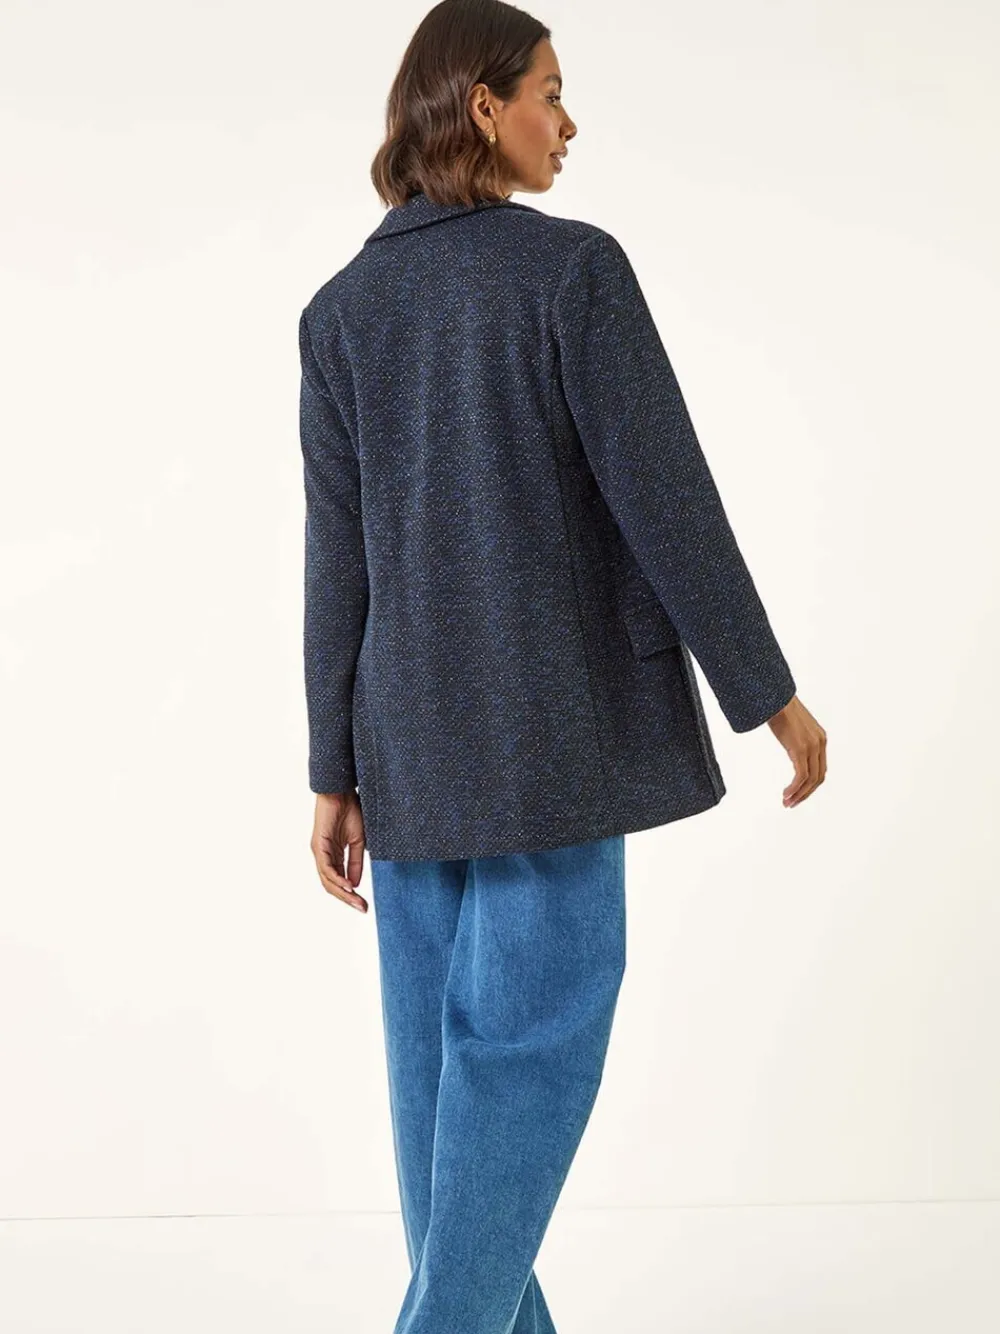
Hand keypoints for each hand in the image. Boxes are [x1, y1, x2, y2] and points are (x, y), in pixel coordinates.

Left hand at [310, 791, 367, 912]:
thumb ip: (355, 862)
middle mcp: (324, 856)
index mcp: (333, 856)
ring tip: (356, 901)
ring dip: (343, 892)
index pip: (340, 881)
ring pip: (328, 880)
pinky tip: (348, 885)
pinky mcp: (318, 845)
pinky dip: (337, 878)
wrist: (342, 791)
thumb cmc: (351, 811)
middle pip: (332, 885)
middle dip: (347, 899)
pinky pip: (326, 867)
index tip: (364, 906)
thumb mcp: (358, 841)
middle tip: (362, 909)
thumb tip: (356, 884)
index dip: (351, 895)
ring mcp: (319, 852)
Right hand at [768, 695, 826, 807]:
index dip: (810, 785)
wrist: (774, 697)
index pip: (820, 768)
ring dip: (799, 794)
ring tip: (787, 802)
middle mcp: (820, 743)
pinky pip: (801, 776)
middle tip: (792, 803)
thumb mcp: (792, 725)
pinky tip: (786, 793)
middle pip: (819, 778)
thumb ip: (796, 736)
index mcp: (820, 738)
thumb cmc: (778, 707)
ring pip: (811, 780)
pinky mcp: (800, 749)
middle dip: (806, 793)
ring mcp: (812, 747)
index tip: (798, 794)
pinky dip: (794, 788)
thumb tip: (788, 740)